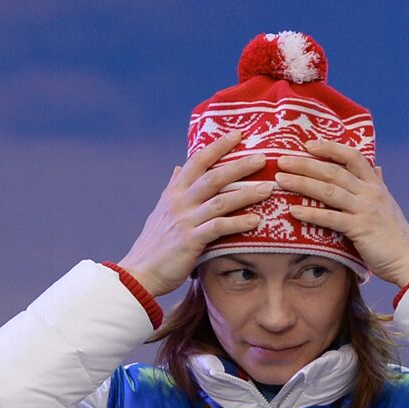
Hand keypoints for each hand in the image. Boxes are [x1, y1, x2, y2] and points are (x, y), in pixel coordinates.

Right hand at [117, 131, 274, 296]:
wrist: (140, 272)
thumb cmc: (155, 244)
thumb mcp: (161, 211)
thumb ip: (173, 188)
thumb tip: (178, 167)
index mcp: (173, 192)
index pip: (197, 161)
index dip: (218, 146)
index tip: (238, 134)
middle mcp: (179, 202)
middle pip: (214, 176)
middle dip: (240, 165)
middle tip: (263, 158)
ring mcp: (184, 221)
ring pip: (220, 200)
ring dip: (246, 193)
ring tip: (268, 189)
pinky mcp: (190, 241)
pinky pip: (219, 228)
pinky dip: (238, 223)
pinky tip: (256, 221)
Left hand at [275, 139, 408, 286]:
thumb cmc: (394, 236)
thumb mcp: (388, 205)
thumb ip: (378, 185)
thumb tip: (377, 167)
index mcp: (375, 184)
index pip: (351, 156)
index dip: (329, 147)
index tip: (308, 144)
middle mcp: (370, 192)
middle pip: (333, 171)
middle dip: (305, 164)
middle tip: (281, 160)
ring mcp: (365, 209)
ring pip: (329, 191)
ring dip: (302, 183)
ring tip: (280, 180)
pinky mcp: (360, 229)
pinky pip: (331, 218)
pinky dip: (311, 213)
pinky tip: (294, 211)